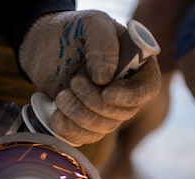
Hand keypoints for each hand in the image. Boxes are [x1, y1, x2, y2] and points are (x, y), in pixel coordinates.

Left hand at [19, 10, 160, 144]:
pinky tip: (56, 114)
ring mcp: (108, 110)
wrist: (46, 48)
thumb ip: (103, 44)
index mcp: (137, 65)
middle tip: (74, 81)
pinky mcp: (88, 124)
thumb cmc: (74, 33)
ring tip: (61, 95)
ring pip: (102, 128)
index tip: (106, 93)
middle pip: (122, 113)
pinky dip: (68, 129)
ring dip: (78, 113)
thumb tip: (105, 79)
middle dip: (94, 101)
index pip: (147, 89)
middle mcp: (127, 91)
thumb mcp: (91, 24)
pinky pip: (85, 137)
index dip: (130, 96)